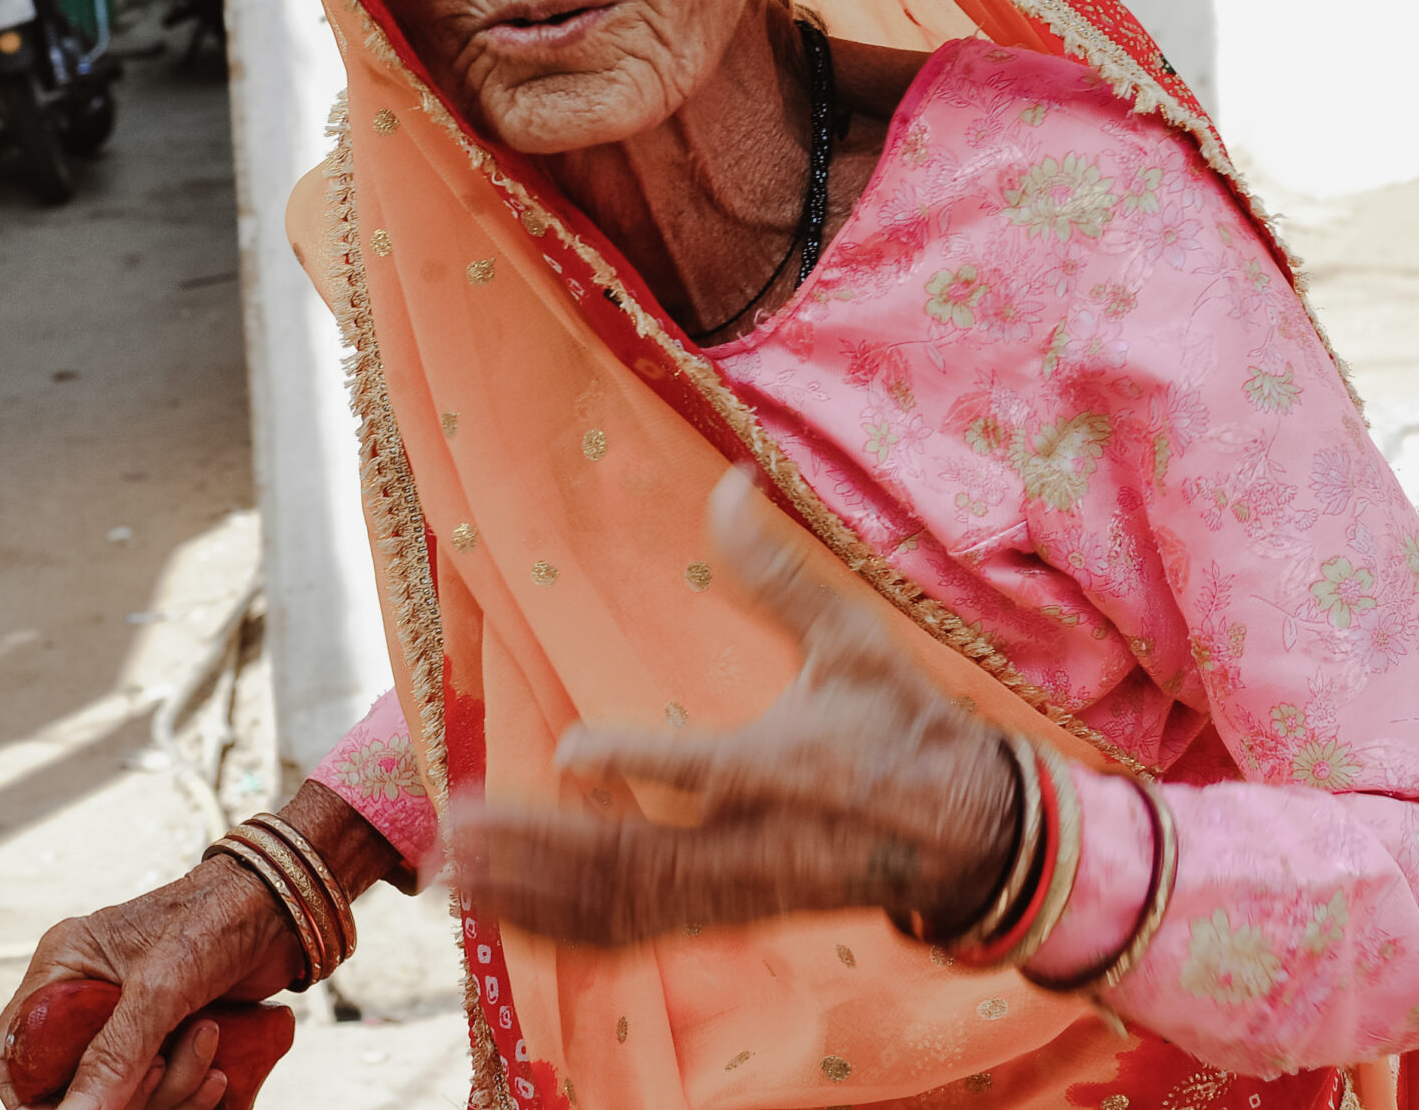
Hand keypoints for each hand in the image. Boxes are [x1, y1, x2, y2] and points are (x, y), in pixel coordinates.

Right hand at [0, 782, 405, 1109]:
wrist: (289, 906)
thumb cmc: (219, 917)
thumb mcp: (161, 985)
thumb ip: (115, 1055)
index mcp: (63, 967)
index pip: (13, 1050)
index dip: (32, 1095)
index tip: (75, 1109)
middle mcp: (86, 997)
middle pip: (74, 1085)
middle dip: (127, 1092)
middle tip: (172, 1064)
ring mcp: (129, 1021)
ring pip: (123, 1094)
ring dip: (172, 1094)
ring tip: (212, 1053)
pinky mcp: (167, 1039)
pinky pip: (160, 1094)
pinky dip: (189, 1097)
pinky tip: (221, 1076)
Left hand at [454, 466, 1024, 945]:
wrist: (967, 839)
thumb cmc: (904, 729)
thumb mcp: (857, 644)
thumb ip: (781, 573)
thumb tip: (729, 481)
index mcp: (793, 769)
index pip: (711, 772)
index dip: (641, 764)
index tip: (572, 748)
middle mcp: (756, 844)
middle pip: (636, 859)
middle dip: (541, 845)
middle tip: (460, 817)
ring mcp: (736, 892)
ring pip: (621, 906)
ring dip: (530, 890)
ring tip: (450, 866)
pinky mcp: (724, 918)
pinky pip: (630, 937)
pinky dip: (558, 931)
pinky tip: (493, 915)